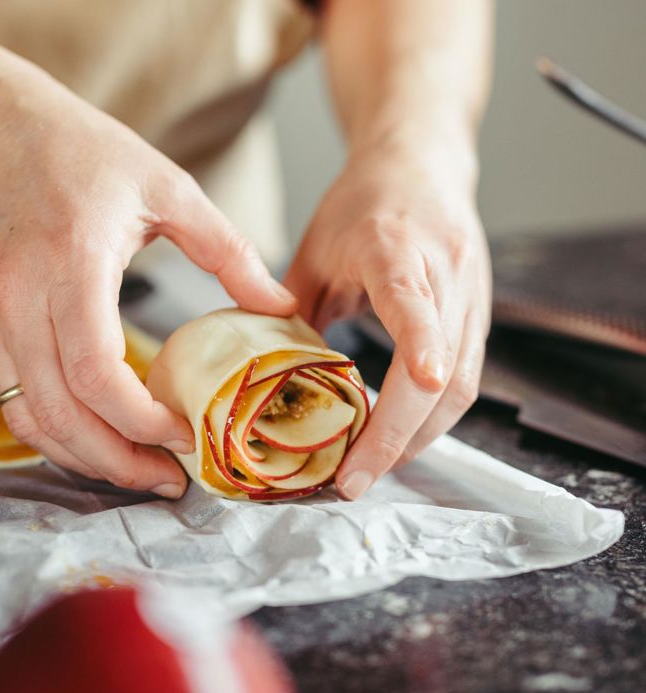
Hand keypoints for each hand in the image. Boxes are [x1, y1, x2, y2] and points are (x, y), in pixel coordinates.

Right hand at [0, 74, 295, 497]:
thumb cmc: (82, 151)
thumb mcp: (168, 186)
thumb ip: (227, 249)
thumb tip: (280, 305)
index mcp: (73, 264)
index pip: (97, 372)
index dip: (143, 420)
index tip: (188, 433)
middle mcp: (24, 302)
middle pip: (63, 415)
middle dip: (119, 463)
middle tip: (172, 481)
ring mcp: (0, 320)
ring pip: (33, 421)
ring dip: (86, 461)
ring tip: (140, 474)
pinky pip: (17, 406)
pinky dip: (57, 438)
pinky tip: (99, 444)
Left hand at [284, 137, 491, 499]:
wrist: (421, 165)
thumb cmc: (364, 203)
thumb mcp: (314, 249)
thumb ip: (290, 310)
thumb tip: (263, 377)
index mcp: (397, 246)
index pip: (415, 299)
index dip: (419, 345)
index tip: (416, 386)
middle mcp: (446, 272)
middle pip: (443, 370)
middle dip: (400, 436)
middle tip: (355, 480)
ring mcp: (471, 297)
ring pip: (460, 387)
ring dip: (418, 439)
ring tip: (371, 470)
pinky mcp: (478, 317)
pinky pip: (463, 382)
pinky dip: (429, 420)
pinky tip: (397, 438)